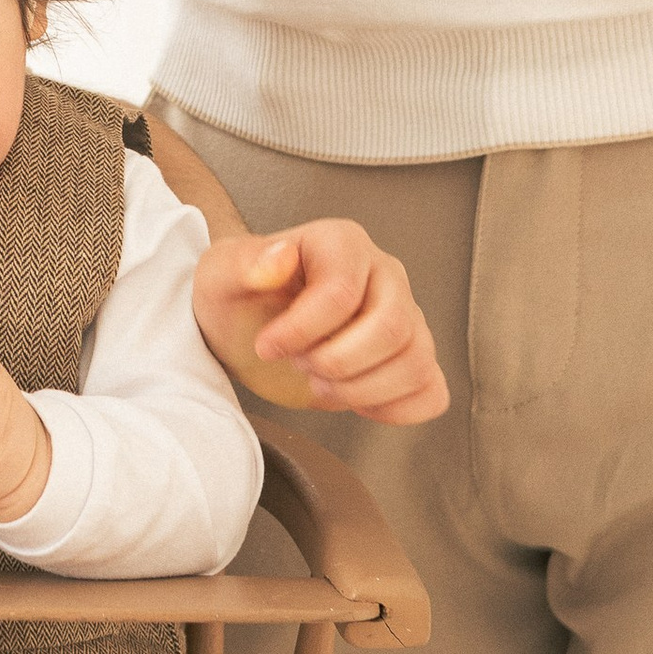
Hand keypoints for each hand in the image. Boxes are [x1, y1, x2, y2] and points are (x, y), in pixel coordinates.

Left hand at [193, 218, 449, 424]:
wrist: (247, 328)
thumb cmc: (240, 297)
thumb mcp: (221, 276)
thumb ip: (244, 262)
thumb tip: (280, 257)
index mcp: (342, 243)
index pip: (341, 293)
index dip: (301, 331)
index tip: (268, 346)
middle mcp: (385, 274)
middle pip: (392, 328)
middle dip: (335, 362)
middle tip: (299, 363)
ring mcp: (407, 317)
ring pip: (416, 363)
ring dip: (359, 390)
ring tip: (321, 382)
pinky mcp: (411, 359)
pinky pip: (431, 393)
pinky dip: (395, 410)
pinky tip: (356, 400)